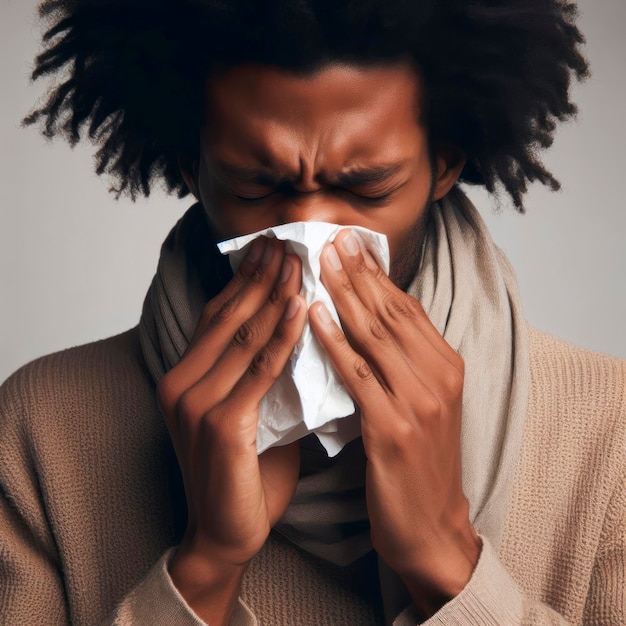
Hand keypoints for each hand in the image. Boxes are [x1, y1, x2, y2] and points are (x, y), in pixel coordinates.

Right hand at [157, 236, 306, 624]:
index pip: (218, 314)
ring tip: (299, 260)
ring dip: (275, 294)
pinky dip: (284, 335)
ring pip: (244, 335)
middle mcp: (182, 382)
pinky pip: (260, 369)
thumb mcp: (251, 414)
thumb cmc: (245, 475)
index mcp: (185, 376)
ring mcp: (196, 402)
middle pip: (228, 315)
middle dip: (261, 275)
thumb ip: (263, 377)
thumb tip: (299, 336)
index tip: (269, 247)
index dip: (244, 278)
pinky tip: (303, 307)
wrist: (227, 534)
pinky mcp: (219, 424)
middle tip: (287, 239)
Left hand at [309, 229, 480, 616]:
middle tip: (329, 237)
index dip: (375, 273)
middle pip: (390, 312)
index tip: (349, 244)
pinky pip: (357, 374)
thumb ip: (400, 361)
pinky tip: (313, 316)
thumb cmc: (418, 462)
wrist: (431, 525)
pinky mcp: (393, 428)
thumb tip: (367, 319)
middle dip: (357, 271)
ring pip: (375, 335)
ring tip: (317, 262)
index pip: (406, 307)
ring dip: (343, 294)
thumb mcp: (420, 402)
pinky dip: (334, 341)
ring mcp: (419, 401)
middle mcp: (438, 376)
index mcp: (446, 366)